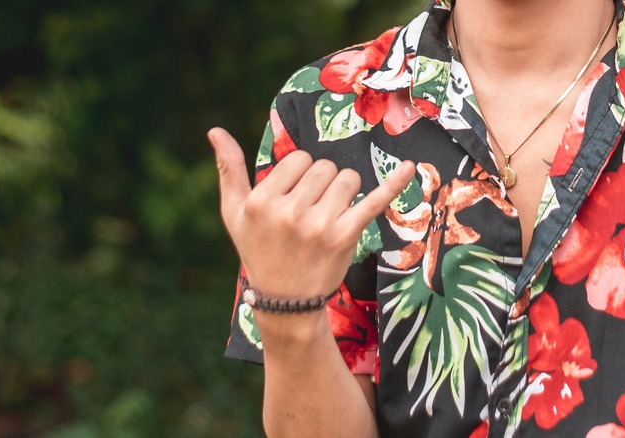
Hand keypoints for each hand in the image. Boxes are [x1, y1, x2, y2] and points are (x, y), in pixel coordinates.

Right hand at [208, 127, 414, 301]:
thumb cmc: (258, 250)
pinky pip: (374, 200)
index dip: (299, 176)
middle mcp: (290, 210)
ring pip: (347, 179)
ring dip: (344, 193)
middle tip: (311, 213)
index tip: (293, 199)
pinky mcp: (345, 235)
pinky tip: (410, 167)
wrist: (285, 300)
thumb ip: (228, 170)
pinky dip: (394, 183)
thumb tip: (214, 130)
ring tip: (329, 217)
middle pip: (324, 167)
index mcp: (262, 200)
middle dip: (322, 184)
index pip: (298, 159)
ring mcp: (319, 224)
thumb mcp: (235, 214)